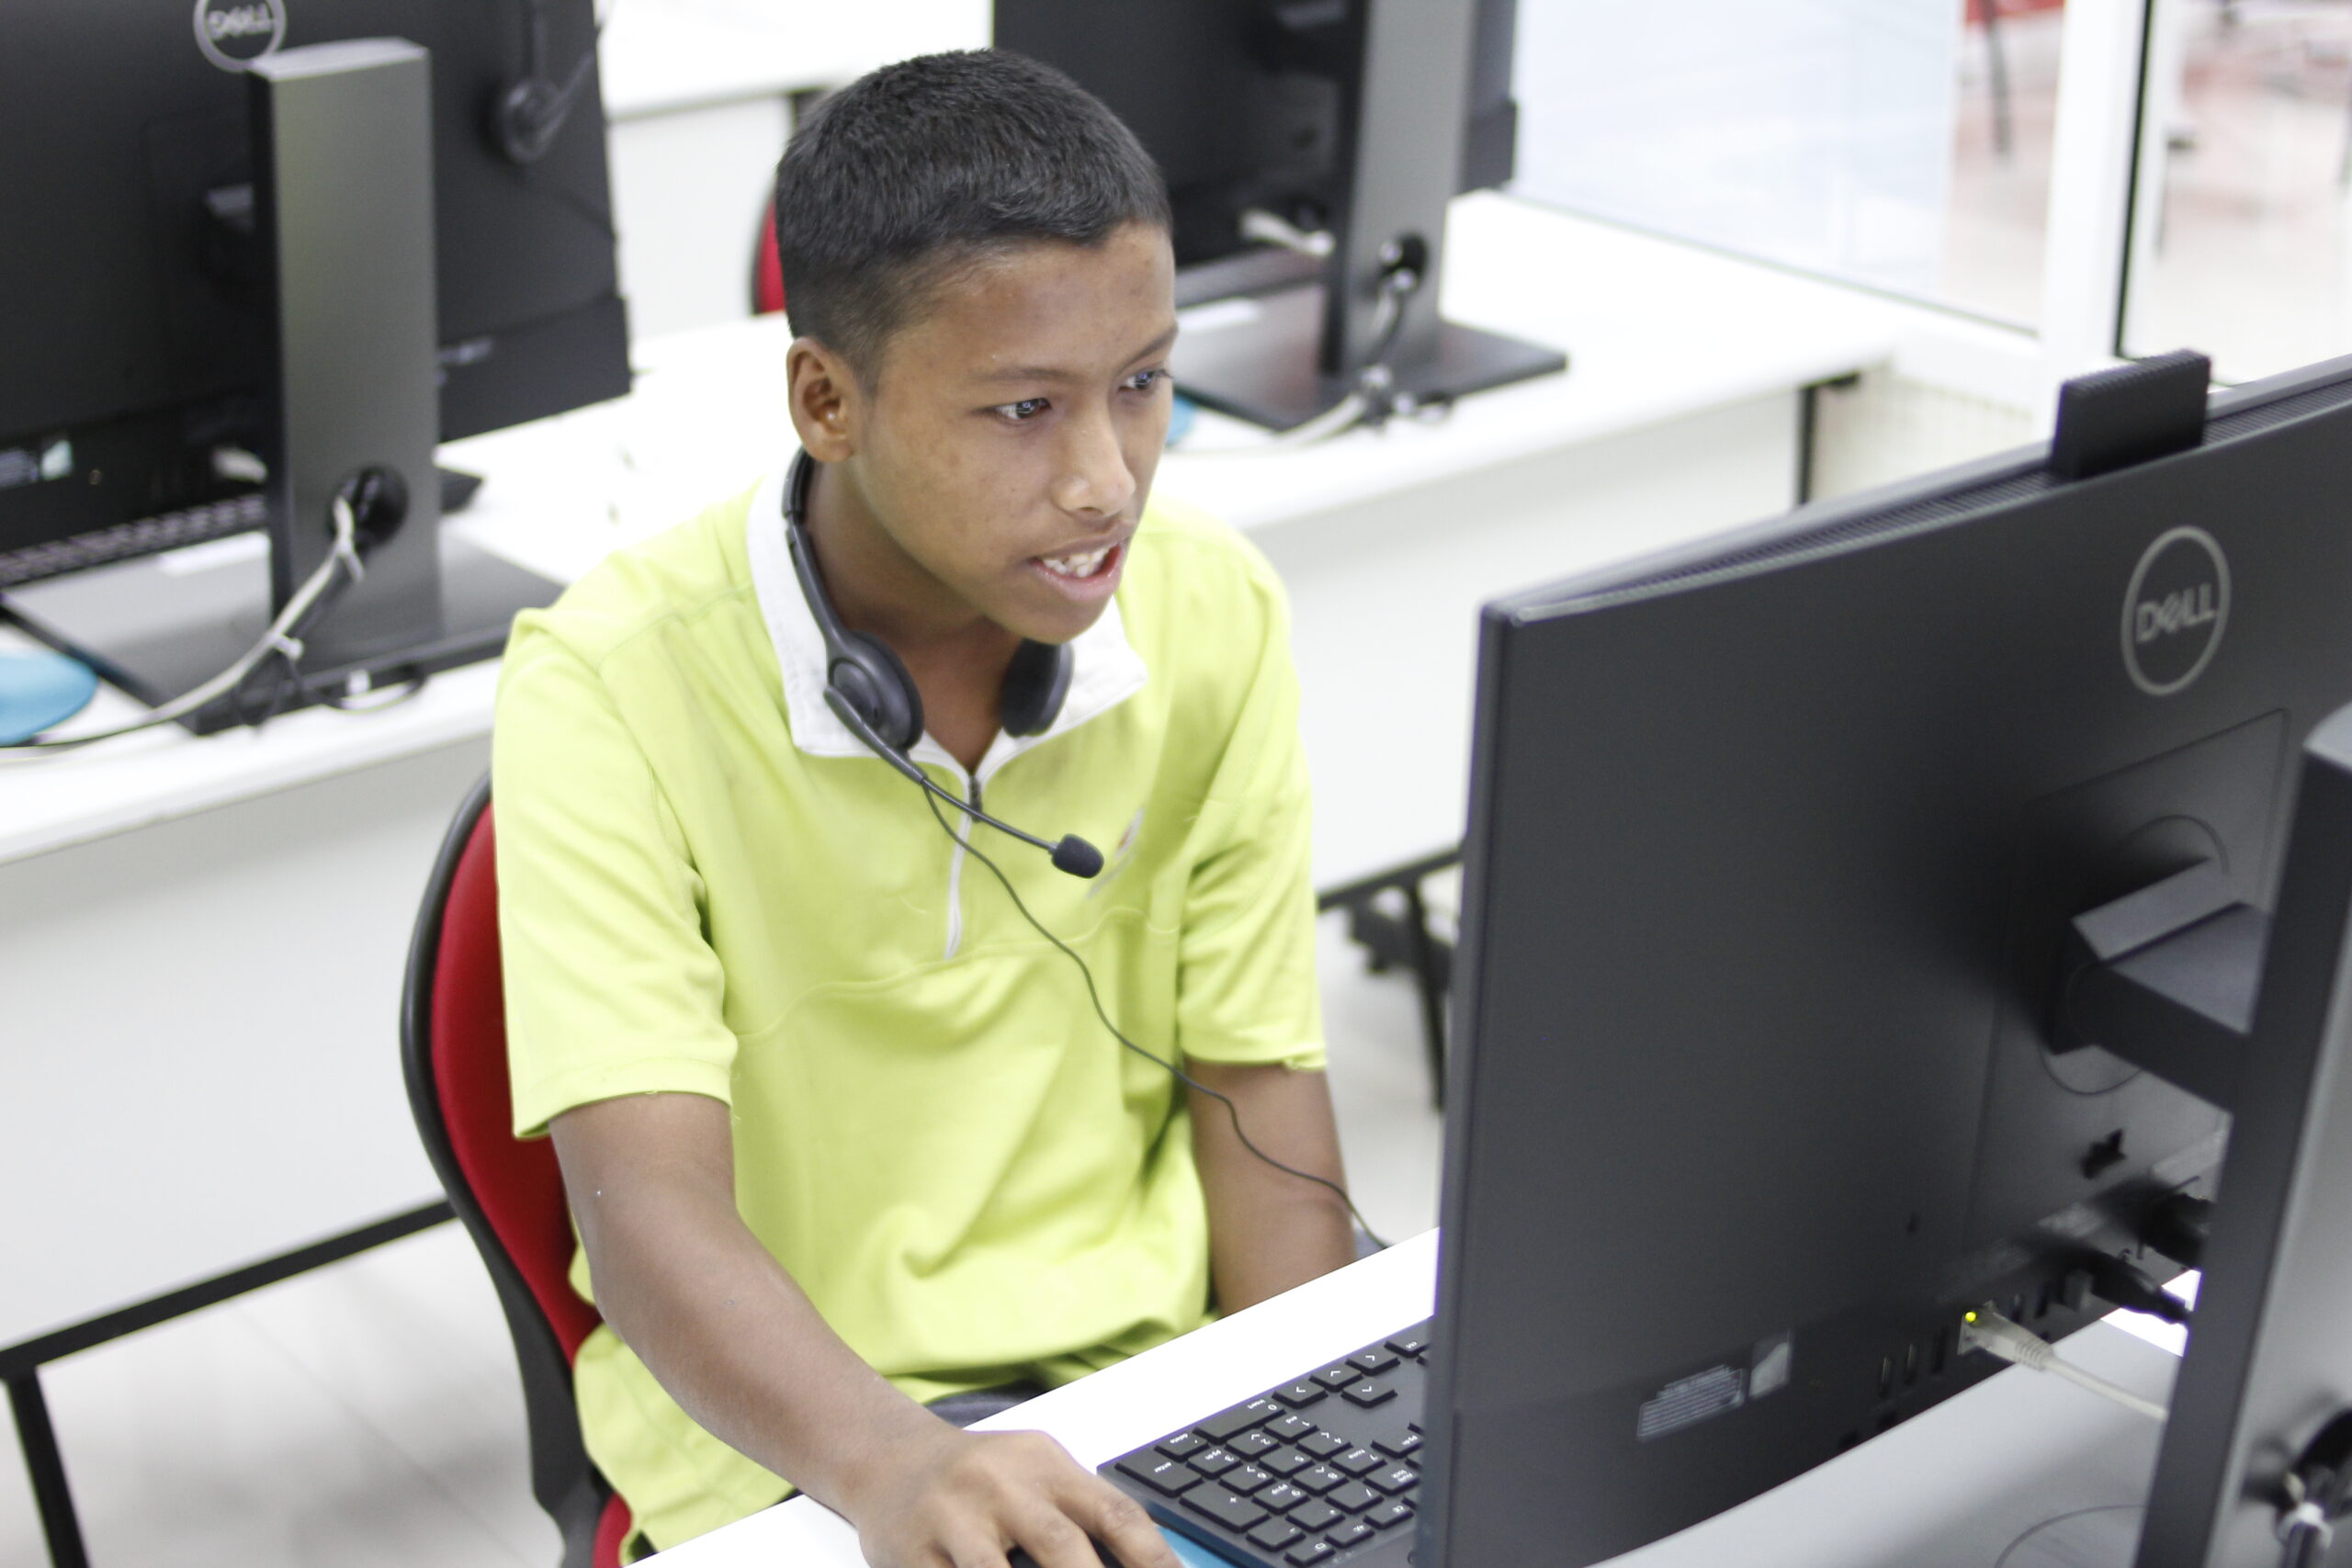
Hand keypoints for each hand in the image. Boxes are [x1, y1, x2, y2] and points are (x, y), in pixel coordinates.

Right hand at [840, 1423, 1180, 1567]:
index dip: (1152, 1559)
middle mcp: (1002, 1484)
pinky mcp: (910, 1551)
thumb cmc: (981, 1477)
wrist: (890, 1457)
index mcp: (1047, 1466)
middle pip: (1061, 1546)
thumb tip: (1144, 1566)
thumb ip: (1083, 1515)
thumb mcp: (1037, 1475)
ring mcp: (953, 1516)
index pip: (1114, 1513)